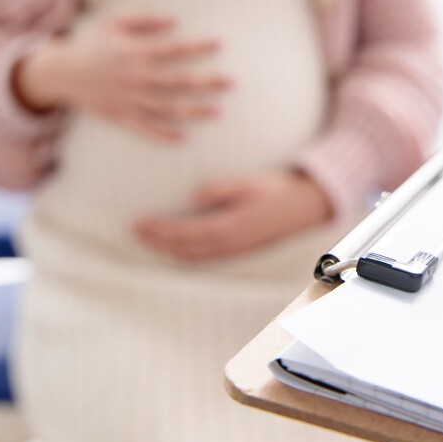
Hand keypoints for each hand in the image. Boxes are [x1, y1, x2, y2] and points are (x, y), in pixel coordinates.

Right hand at [14, 13, 231, 141]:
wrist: (60, 73)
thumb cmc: (92, 43)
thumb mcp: (114, 22)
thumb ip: (145, 19)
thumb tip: (176, 20)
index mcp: (135, 52)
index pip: (174, 49)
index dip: (198, 45)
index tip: (223, 42)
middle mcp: (135, 78)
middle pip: (178, 81)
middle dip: (207, 81)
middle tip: (233, 82)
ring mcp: (129, 99)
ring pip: (167, 108)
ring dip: (194, 111)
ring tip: (219, 112)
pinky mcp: (121, 116)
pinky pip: (145, 128)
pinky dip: (164, 135)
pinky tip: (185, 139)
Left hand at [132, 170, 333, 259]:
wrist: (307, 206)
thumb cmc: (278, 190)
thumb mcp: (247, 183)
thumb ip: (218, 191)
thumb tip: (191, 198)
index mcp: (228, 227)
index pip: (183, 232)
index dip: (158, 230)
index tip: (138, 223)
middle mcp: (229, 244)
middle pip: (184, 249)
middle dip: (158, 242)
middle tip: (136, 231)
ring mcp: (236, 250)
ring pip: (194, 257)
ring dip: (170, 251)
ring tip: (150, 240)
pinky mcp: (241, 250)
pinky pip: (206, 258)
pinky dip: (186, 254)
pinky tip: (179, 247)